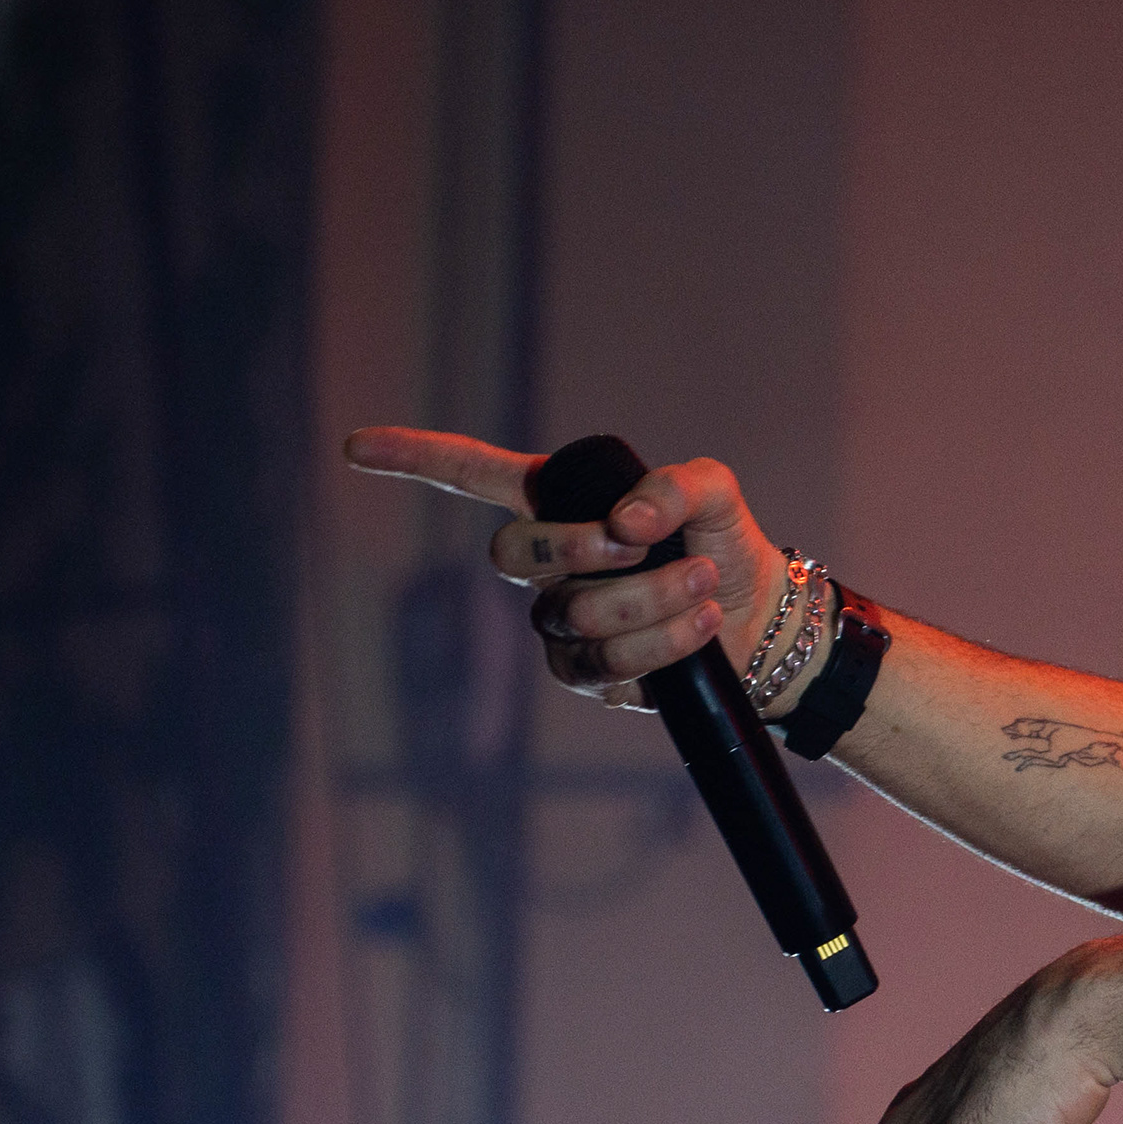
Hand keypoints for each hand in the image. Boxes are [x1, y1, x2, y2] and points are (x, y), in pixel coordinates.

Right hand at [339, 426, 783, 709]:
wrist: (767, 625)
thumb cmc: (727, 545)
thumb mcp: (713, 494)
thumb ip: (673, 485)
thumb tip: (624, 522)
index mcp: (561, 506)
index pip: (473, 477)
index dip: (416, 460)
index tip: (355, 446)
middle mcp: (548, 568)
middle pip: (511, 554)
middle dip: (580, 547)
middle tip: (646, 543)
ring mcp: (561, 625)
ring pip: (574, 614)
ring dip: (651, 598)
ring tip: (705, 586)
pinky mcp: (592, 677)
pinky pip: (608, 664)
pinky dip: (664, 641)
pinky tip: (700, 626)